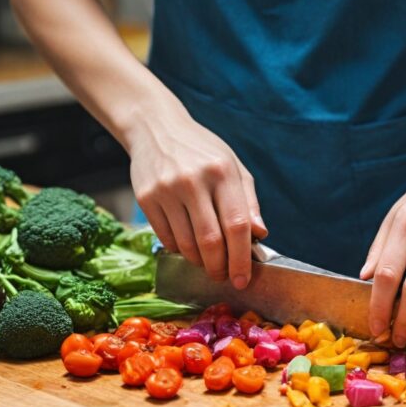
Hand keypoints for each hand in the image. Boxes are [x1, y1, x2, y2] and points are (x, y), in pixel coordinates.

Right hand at [127, 101, 266, 287]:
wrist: (156, 128)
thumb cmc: (202, 152)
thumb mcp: (234, 167)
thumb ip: (249, 202)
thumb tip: (260, 234)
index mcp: (222, 172)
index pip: (237, 225)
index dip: (242, 258)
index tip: (243, 278)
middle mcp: (193, 181)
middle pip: (211, 241)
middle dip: (220, 267)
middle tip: (224, 277)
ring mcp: (166, 190)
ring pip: (186, 244)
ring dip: (200, 262)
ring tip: (207, 262)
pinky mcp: (146, 198)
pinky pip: (166, 238)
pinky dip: (180, 250)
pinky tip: (188, 246)